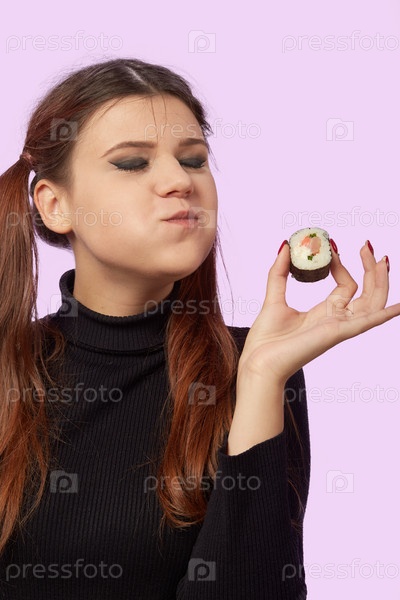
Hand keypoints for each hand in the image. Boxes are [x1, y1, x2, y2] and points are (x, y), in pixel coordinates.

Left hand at [237, 240, 399, 386]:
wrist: (258, 361)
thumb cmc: (266, 340)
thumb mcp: (273, 297)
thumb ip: (279, 273)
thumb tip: (285, 246)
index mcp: (325, 313)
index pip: (346, 285)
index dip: (342, 264)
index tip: (330, 247)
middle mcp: (337, 320)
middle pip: (366, 292)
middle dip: (371, 268)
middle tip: (366, 245)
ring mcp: (339, 327)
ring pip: (372, 303)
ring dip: (379, 281)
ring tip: (380, 259)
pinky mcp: (336, 333)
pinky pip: (366, 323)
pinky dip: (384, 315)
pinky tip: (398, 307)